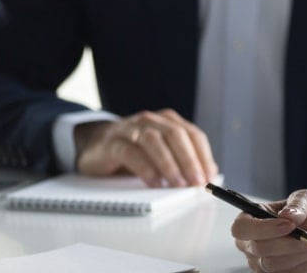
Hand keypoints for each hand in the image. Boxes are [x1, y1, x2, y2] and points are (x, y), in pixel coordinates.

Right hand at [75, 109, 217, 186]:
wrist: (96, 145)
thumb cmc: (135, 151)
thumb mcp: (162, 153)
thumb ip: (184, 159)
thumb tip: (209, 173)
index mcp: (169, 121)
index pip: (194, 134)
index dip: (204, 156)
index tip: (210, 176)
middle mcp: (152, 121)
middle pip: (176, 135)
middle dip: (190, 160)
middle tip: (196, 182)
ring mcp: (131, 129)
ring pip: (154, 141)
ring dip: (169, 164)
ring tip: (178, 184)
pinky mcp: (113, 142)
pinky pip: (131, 153)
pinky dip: (146, 168)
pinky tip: (154, 183)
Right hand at [232, 189, 306, 272]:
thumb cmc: (306, 212)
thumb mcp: (306, 199)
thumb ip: (298, 204)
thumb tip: (288, 215)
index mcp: (249, 218)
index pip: (241, 228)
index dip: (263, 228)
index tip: (290, 225)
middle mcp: (249, 243)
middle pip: (261, 249)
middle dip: (292, 243)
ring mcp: (258, 263)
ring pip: (275, 265)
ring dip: (303, 254)